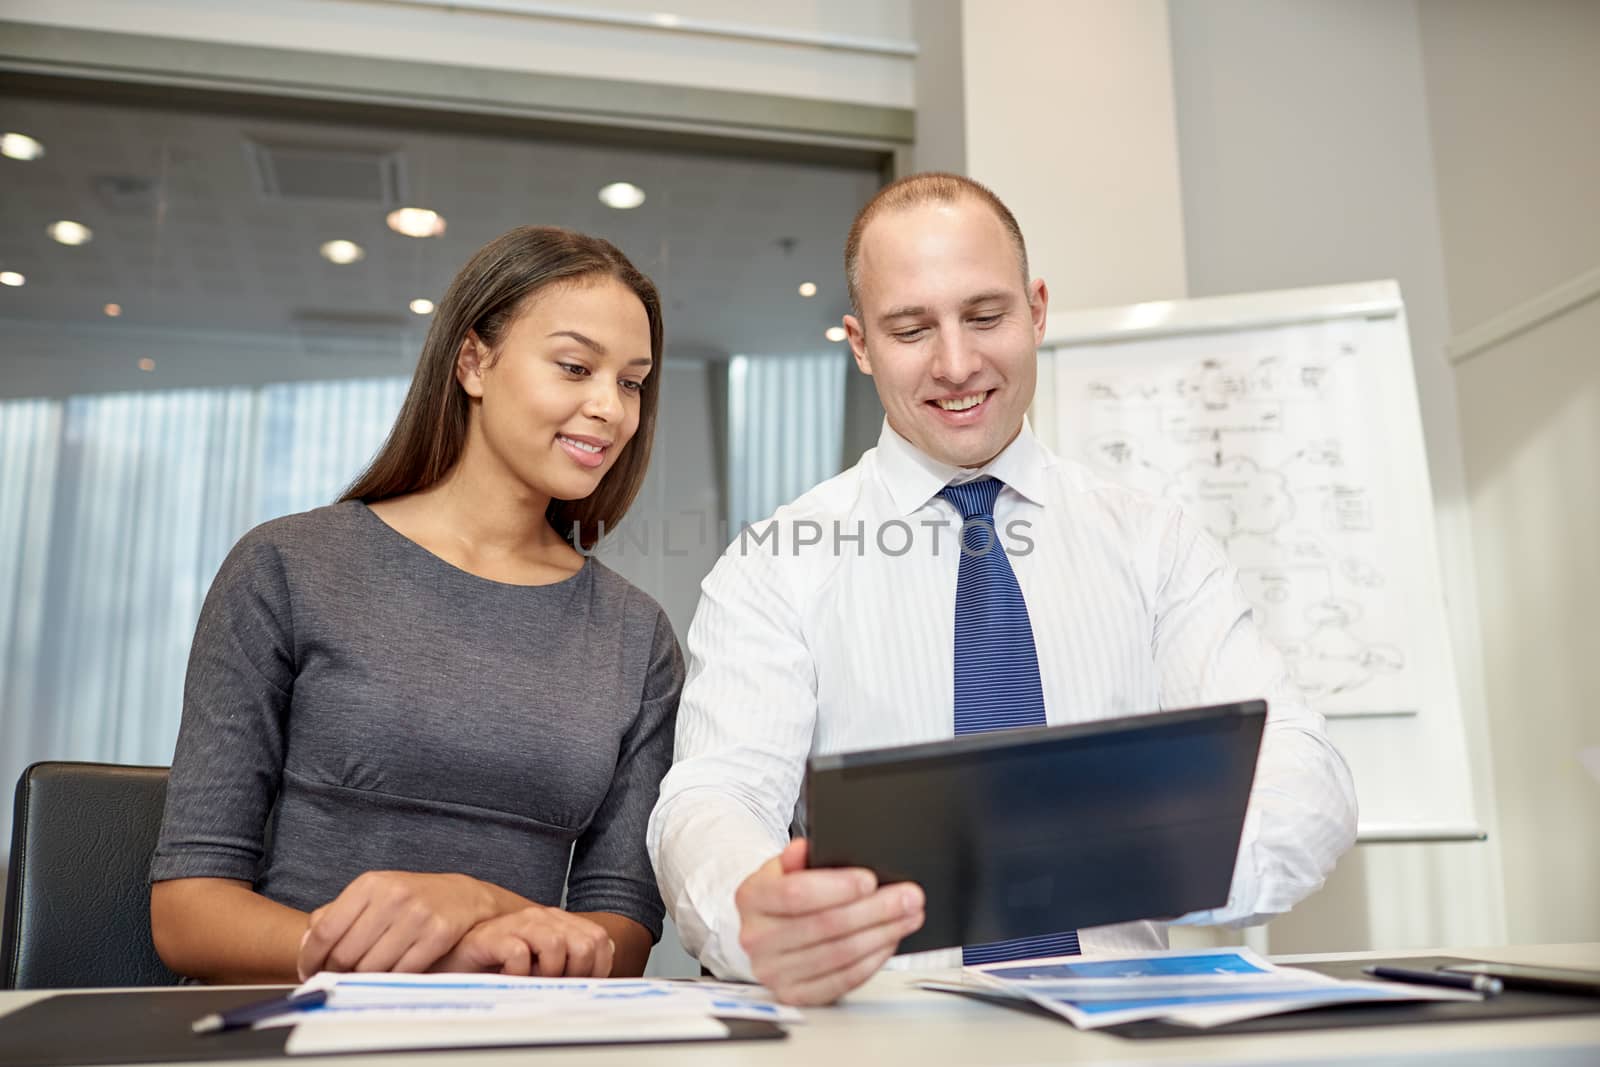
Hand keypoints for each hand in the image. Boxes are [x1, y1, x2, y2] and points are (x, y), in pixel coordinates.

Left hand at [297, 871, 498, 979]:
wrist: (464, 897)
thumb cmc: (411, 899)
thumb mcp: (372, 895)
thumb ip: (335, 915)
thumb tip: (306, 946)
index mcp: (369, 884)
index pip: (324, 931)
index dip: (310, 959)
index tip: (308, 971)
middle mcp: (392, 896)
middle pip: (345, 954)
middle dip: (335, 973)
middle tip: (336, 978)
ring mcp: (416, 915)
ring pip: (371, 968)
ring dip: (362, 980)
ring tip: (363, 976)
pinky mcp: (437, 935)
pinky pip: (400, 973)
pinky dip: (389, 980)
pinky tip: (388, 974)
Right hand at [430, 906, 614, 976]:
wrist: (456, 960)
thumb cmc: (500, 965)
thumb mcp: (542, 964)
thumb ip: (571, 962)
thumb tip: (597, 977)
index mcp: (557, 921)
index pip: (599, 940)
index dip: (596, 968)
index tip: (578, 984)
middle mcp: (540, 917)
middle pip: (583, 943)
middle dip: (574, 973)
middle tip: (553, 984)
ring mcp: (517, 923)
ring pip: (555, 945)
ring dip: (546, 972)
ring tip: (530, 980)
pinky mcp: (493, 936)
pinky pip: (519, 954)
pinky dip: (518, 973)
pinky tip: (509, 977)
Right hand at [735, 839, 923, 1005]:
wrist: (768, 930)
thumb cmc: (782, 894)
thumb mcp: (784, 867)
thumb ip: (797, 858)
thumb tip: (804, 849)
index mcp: (751, 898)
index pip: (796, 893)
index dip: (837, 887)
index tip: (870, 880)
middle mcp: (756, 938)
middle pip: (825, 925)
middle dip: (875, 909)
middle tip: (908, 897)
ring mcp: (773, 971)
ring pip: (839, 954)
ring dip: (882, 934)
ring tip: (907, 917)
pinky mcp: (794, 994)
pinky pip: (842, 980)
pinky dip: (872, 961)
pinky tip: (888, 942)